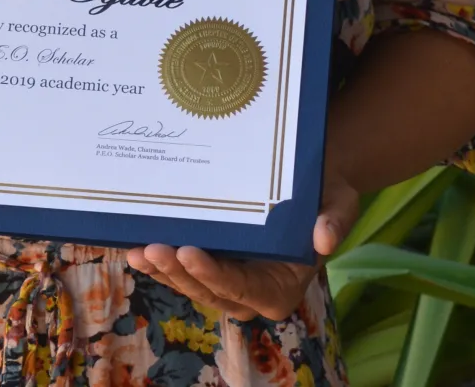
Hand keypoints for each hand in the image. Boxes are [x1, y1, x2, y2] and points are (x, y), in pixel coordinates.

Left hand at [124, 167, 358, 323]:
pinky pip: (183, 268)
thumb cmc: (325, 193)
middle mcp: (250, 293)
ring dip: (163, 270)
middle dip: (179, 273)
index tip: (189, 253)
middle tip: (153, 248)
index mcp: (281, 288)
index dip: (214, 275)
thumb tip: (324, 238)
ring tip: (137, 251)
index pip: (243, 287)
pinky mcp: (211, 264)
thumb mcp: (340, 201)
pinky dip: (160, 260)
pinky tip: (135, 247)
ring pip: (190, 283)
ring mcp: (227, 281)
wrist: (306, 182)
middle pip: (208, 290)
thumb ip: (335, 220)